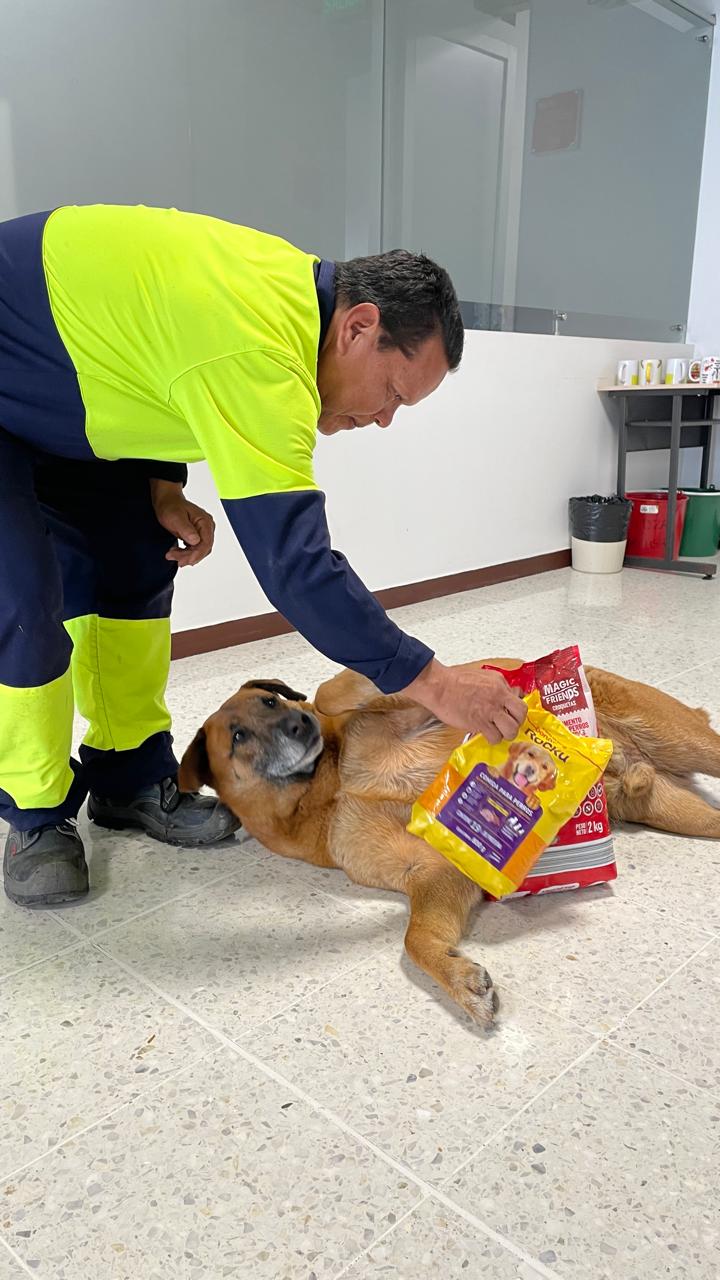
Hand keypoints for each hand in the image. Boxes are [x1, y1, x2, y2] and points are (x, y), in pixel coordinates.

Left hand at [150, 480, 215, 566]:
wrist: (166, 501)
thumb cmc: (171, 506)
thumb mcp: (176, 517)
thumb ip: (186, 529)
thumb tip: (195, 540)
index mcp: (205, 522)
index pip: (206, 544)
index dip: (196, 555)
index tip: (184, 561)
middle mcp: (207, 527)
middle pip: (203, 549)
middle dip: (189, 556)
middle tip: (174, 557)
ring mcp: (202, 532)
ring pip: (199, 551)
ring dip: (186, 556)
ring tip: (172, 554)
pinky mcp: (196, 535)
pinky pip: (194, 549)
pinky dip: (185, 553)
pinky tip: (176, 551)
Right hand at [400, 659, 525, 743]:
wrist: (440, 687)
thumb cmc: (456, 681)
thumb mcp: (484, 676)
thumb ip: (499, 686)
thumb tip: (510, 694)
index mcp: (500, 685)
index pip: (521, 703)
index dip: (518, 713)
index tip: (513, 716)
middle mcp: (498, 698)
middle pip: (520, 717)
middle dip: (516, 724)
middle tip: (508, 726)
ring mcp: (489, 711)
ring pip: (510, 730)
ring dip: (505, 734)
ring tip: (497, 732)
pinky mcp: (479, 723)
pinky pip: (494, 737)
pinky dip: (491, 738)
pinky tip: (485, 734)